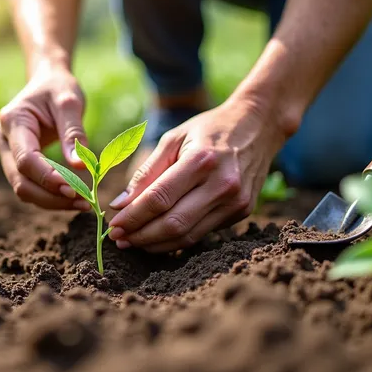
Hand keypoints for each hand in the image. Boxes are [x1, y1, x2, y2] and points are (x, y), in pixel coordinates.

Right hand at [0, 62, 91, 210]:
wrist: (46, 81)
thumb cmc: (58, 87)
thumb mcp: (70, 102)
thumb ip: (74, 133)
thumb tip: (81, 167)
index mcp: (12, 120)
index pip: (26, 159)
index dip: (48, 178)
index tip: (75, 190)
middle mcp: (2, 139)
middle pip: (20, 181)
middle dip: (51, 196)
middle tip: (84, 202)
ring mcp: (5, 152)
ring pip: (22, 188)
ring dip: (51, 201)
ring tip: (83, 202)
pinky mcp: (14, 162)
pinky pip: (29, 185)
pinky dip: (49, 195)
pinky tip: (72, 196)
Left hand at [106, 96, 288, 252]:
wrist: (258, 127)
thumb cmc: (209, 129)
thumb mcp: (173, 138)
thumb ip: (146, 172)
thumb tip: (120, 205)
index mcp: (202, 160)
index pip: (159, 198)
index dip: (133, 216)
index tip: (113, 225)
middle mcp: (222, 184)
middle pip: (173, 223)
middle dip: (140, 235)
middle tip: (118, 238)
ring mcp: (235, 202)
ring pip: (187, 236)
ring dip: (155, 244)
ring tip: (133, 241)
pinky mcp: (242, 213)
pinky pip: (201, 233)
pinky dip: (176, 239)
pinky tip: (157, 237)